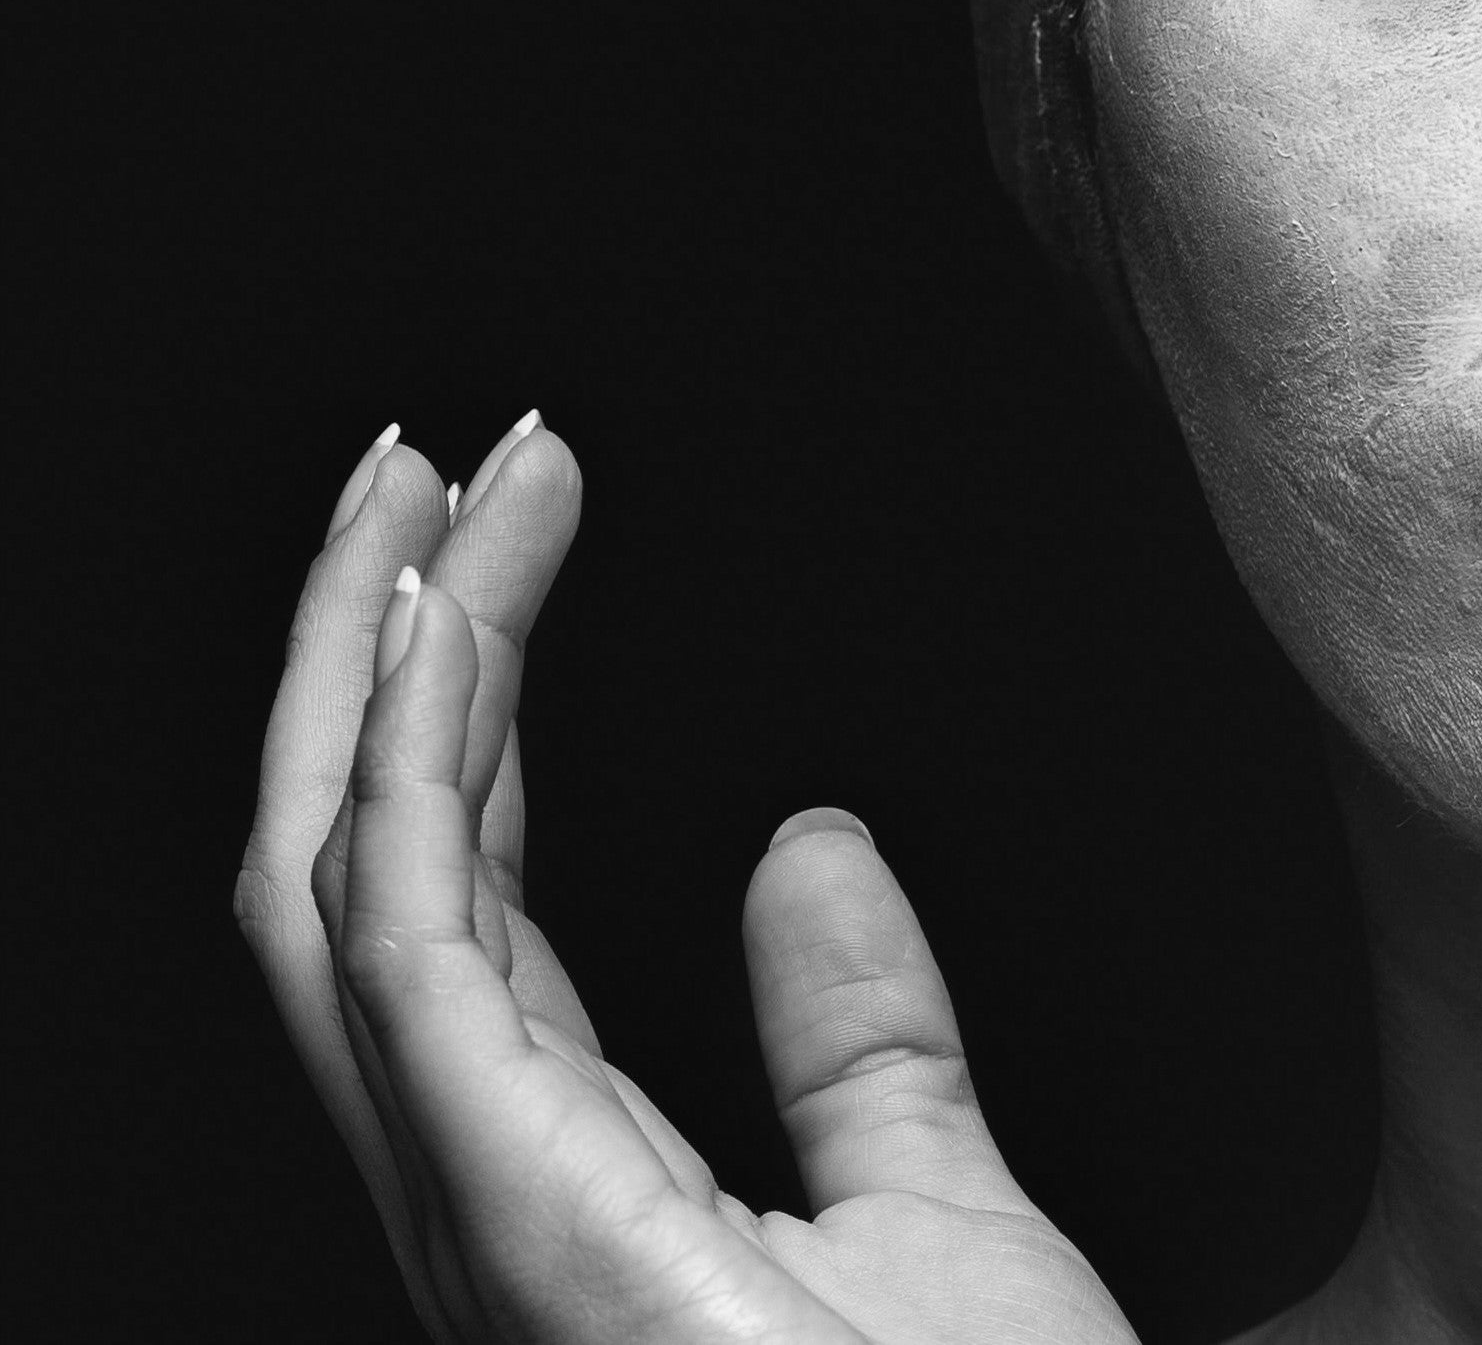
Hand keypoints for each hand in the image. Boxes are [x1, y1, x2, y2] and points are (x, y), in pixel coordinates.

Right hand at [234, 420, 1135, 1342]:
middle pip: (358, 878)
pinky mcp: (531, 1221)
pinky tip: (442, 629)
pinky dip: (403, 780)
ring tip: (425, 485)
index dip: (453, 712)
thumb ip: (856, 1033)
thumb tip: (810, 842)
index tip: (505, 528)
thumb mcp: (933, 1203)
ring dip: (372, 667)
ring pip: (346, 891)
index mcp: (558, 1181)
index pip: (457, 903)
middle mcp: (486, 1197)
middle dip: (370, 656)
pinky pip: (410, 961)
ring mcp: (488, 1217)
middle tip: (424, 463)